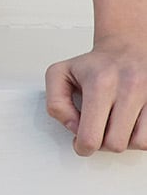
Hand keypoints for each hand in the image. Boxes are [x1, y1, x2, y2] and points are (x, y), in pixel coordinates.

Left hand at [45, 35, 146, 151]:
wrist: (126, 47)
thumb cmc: (95, 65)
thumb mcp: (59, 75)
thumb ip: (56, 104)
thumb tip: (74, 127)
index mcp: (100, 83)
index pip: (91, 137)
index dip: (83, 147)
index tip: (82, 142)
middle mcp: (129, 87)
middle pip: (116, 144)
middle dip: (103, 144)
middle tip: (99, 131)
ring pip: (140, 143)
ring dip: (126, 141)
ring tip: (116, 127)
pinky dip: (141, 135)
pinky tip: (131, 125)